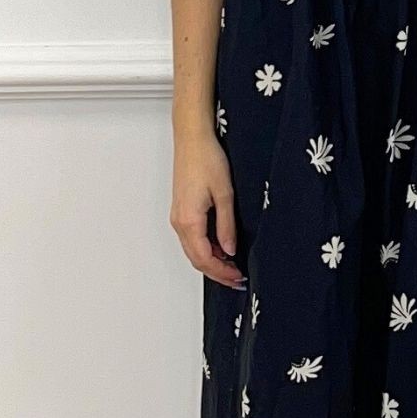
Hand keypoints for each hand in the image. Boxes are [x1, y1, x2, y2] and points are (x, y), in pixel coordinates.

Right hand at [171, 132, 247, 287]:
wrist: (192, 139)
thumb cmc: (206, 159)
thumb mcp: (225, 194)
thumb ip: (226, 225)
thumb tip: (230, 250)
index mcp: (189, 220)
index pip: (204, 259)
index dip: (222, 272)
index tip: (238, 277)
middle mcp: (179, 222)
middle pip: (196, 259)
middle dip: (217, 272)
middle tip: (237, 279)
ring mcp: (178, 216)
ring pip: (193, 250)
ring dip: (211, 262)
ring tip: (232, 266)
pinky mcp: (181, 210)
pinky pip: (191, 238)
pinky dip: (206, 249)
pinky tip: (221, 248)